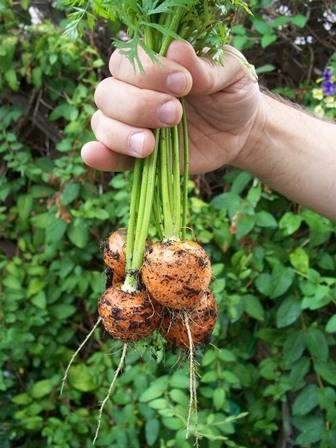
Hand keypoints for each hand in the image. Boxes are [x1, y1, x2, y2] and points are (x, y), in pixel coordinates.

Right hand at [81, 40, 260, 173]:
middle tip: (174, 114)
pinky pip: (108, 154)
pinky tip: (95, 156)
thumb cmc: (231, 93)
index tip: (183, 83)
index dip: (149, 71)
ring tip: (150, 145)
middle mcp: (133, 91)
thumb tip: (177, 50)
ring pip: (102, 122)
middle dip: (138, 105)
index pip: (129, 60)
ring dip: (121, 133)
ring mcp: (132, 124)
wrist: (240, 131)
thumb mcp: (232, 73)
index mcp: (153, 63)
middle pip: (108, 92)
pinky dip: (100, 156)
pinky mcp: (136, 154)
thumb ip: (208, 64)